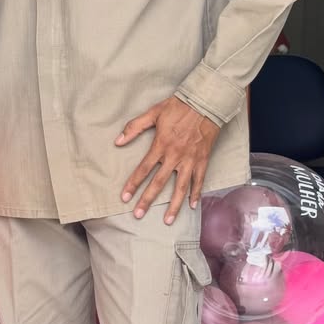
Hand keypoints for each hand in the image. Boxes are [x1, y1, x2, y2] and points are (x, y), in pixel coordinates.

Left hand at [115, 96, 219, 223]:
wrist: (205, 103)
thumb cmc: (178, 107)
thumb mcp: (153, 113)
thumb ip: (134, 127)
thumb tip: (117, 141)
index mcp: (161, 145)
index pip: (143, 169)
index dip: (133, 184)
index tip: (125, 197)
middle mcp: (175, 156)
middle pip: (159, 183)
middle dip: (147, 200)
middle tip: (138, 215)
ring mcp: (190, 160)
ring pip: (181, 188)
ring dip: (174, 206)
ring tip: (167, 221)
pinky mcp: (203, 160)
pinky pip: (199, 181)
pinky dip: (196, 194)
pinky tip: (192, 206)